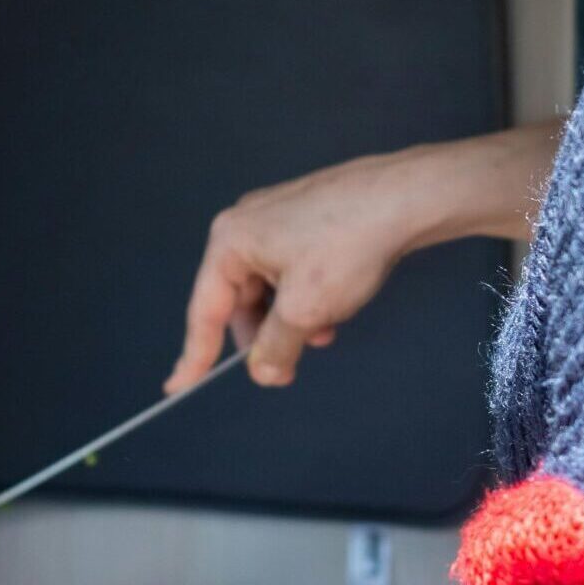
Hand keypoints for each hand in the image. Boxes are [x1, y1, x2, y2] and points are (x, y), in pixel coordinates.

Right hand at [168, 125, 564, 394]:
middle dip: (265, 336)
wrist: (404, 197)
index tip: (179, 386)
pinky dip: (306, 298)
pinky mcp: (304, 220)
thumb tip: (263, 372)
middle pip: (239, 302)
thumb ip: (275, 346)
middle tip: (288, 367)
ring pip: (269, 289)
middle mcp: (245, 225)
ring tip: (324, 332)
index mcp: (230, 241)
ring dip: (291, 320)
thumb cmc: (348, 242)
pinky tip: (334, 311)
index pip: (204, 311)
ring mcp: (276, 219)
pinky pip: (290, 271)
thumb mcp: (305, 309)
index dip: (194, 355)